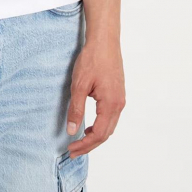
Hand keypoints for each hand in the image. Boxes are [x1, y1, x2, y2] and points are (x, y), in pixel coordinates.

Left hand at [66, 35, 125, 157]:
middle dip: (89, 144)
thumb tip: (72, 130)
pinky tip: (89, 125)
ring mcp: (120, 99)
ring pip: (109, 126)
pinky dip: (100, 126)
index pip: (99, 134)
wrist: (104, 41)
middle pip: (106, 134)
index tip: (71, 149)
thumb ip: (76, 109)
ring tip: (79, 141)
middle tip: (73, 150)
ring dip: (95, 136)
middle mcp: (119, 104)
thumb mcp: (79, 85)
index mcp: (111, 104)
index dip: (85, 144)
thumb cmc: (92, 59)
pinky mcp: (118, 94)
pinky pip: (110, 117)